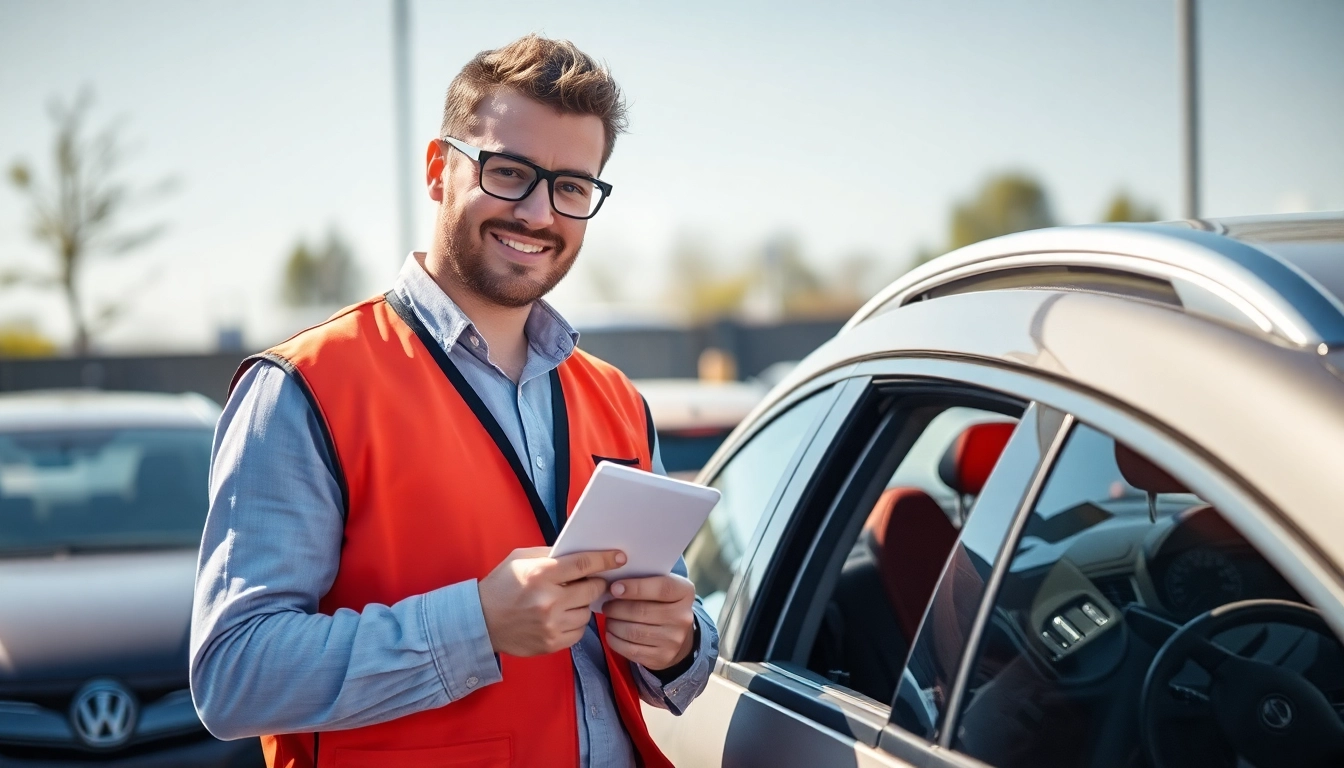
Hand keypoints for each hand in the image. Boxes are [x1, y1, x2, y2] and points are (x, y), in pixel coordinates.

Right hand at [478, 547, 625, 656]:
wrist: (480, 621)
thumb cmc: (501, 586)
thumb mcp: (520, 559)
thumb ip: (551, 555)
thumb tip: (580, 553)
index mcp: (541, 574)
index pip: (584, 564)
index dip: (605, 559)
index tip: (619, 558)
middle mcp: (549, 600)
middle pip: (592, 589)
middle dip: (595, 583)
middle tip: (592, 581)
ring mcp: (551, 624)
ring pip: (588, 612)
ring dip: (584, 605)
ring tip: (569, 600)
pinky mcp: (551, 643)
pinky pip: (580, 631)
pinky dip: (576, 623)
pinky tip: (563, 616)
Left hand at [603, 574, 696, 671]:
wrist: (678, 636)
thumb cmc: (662, 604)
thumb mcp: (662, 586)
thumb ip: (644, 581)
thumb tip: (613, 584)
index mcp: (684, 592)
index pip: (661, 588)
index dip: (635, 587)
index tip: (614, 588)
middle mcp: (683, 617)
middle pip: (642, 611)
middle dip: (617, 608)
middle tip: (606, 605)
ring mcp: (673, 640)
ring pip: (633, 631)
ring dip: (613, 624)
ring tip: (609, 618)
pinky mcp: (662, 657)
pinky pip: (631, 650)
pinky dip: (615, 641)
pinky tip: (611, 633)